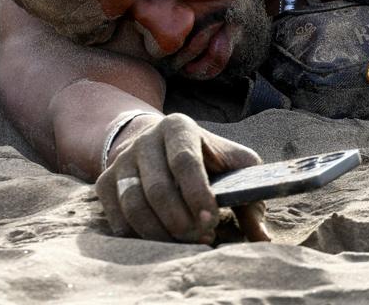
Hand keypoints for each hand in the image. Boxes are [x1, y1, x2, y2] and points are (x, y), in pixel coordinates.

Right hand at [95, 113, 268, 243]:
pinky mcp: (105, 183)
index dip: (197, 192)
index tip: (210, 219)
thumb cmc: (205, 158)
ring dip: (159, 232)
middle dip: (180, 220)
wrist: (155, 144)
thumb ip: (250, 195)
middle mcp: (146, 140)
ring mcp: (122, 162)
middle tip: (201, 237)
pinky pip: (117, 218)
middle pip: (157, 188)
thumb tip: (263, 238)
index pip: (184, 160)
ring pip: (133, 204)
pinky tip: (161, 239)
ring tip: (184, 241)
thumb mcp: (232, 163)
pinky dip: (139, 236)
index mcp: (179, 127)